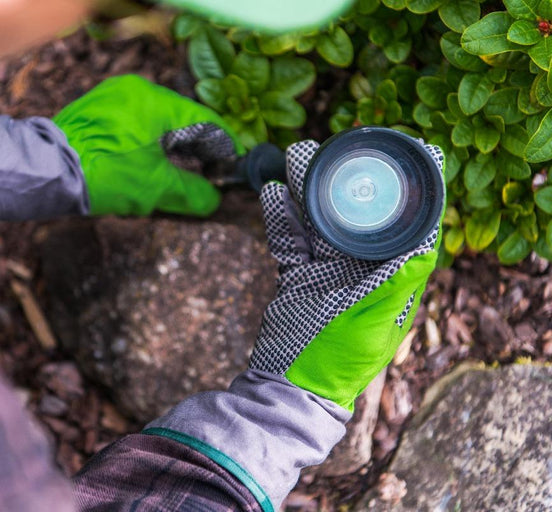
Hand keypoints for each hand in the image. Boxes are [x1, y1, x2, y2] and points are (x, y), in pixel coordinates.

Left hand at [53, 75, 244, 216]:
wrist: (46, 170)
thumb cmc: (103, 173)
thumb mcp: (154, 188)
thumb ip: (190, 192)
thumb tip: (212, 201)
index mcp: (155, 101)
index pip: (204, 120)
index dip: (222, 146)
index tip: (230, 166)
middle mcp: (135, 91)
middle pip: (181, 118)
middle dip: (198, 147)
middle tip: (210, 172)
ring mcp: (113, 97)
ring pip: (157, 121)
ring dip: (173, 146)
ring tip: (183, 172)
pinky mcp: (96, 110)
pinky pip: (134, 124)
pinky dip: (149, 143)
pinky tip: (151, 164)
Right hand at [250, 140, 443, 409]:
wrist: (286, 386)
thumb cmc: (335, 362)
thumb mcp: (371, 324)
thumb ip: (395, 286)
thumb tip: (426, 246)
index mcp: (389, 280)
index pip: (407, 229)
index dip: (410, 192)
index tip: (408, 155)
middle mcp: (360, 270)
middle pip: (356, 215)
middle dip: (343, 181)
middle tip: (328, 149)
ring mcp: (326, 272)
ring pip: (318, 221)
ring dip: (305, 190)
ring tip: (295, 159)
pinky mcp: (296, 277)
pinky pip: (289, 240)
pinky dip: (280, 217)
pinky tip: (272, 193)